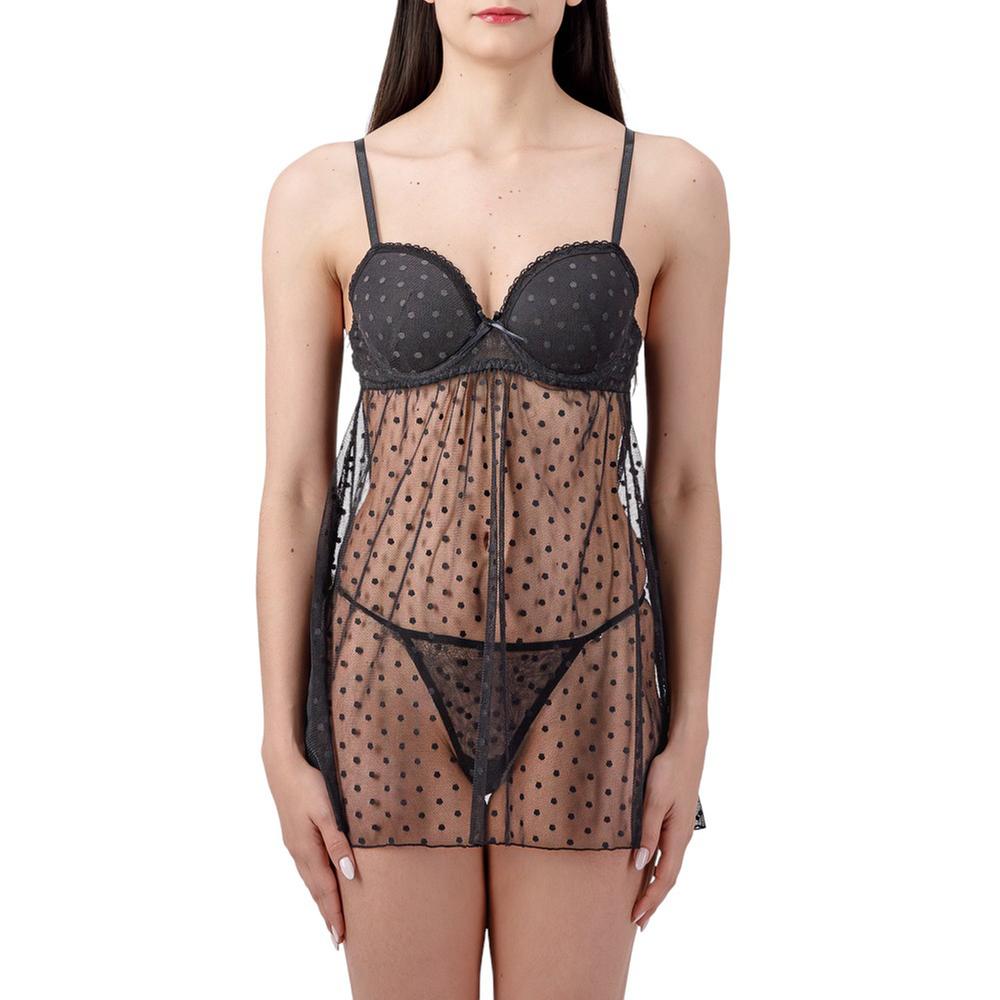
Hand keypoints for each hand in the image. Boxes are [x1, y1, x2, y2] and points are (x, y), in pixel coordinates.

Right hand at [262, 745, 355, 948]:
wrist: (282, 765)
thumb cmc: (308, 785)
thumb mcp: (327, 812)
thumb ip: (338, 843)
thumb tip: (350, 875)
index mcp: (308, 850)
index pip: (325, 890)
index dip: (334, 914)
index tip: (342, 937)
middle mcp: (299, 852)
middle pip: (316, 890)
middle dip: (328, 914)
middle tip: (338, 938)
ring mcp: (294, 844)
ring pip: (311, 879)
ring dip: (321, 900)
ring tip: (331, 918)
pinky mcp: (294, 835)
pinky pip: (307, 867)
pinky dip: (316, 883)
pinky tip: (320, 883)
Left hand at [630, 736, 705, 929]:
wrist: (687, 749)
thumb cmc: (668, 771)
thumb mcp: (654, 801)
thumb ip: (647, 832)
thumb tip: (640, 864)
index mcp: (678, 836)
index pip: (664, 878)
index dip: (650, 899)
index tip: (636, 917)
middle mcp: (682, 838)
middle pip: (668, 877)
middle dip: (653, 900)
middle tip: (639, 922)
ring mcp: (681, 830)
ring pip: (669, 866)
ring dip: (656, 887)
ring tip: (643, 903)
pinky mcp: (677, 821)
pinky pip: (668, 853)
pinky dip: (658, 869)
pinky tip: (650, 870)